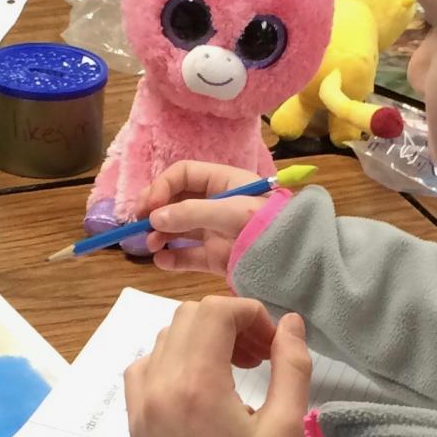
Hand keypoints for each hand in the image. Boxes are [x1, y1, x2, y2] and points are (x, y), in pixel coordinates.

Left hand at [125, 298, 310, 436]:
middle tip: (259, 356)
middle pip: (190, 316)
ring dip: (203, 339)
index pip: (216, 311)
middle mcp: (160, 383)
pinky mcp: (134, 417)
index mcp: (198, 383)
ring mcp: (141, 400)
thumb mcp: (286, 428)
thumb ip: (292, 367)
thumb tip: (290, 324)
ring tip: (236, 371)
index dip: (250, 313)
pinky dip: (175, 360)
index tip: (273, 343)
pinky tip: (201, 386)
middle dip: (229, 323)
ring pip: (167, 337)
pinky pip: (147, 365)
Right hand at [137, 160, 267, 275]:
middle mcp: (217, 204)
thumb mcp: (231, 212)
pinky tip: (161, 260)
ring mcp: (216, 231)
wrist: (298, 259)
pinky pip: (188, 255)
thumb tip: (154, 219)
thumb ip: (190, 213)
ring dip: (159, 234)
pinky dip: (172, 258)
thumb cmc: (268, 225)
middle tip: (138, 225)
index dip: (161, 187)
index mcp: (224, 181)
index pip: (183, 175)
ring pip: (178, 229)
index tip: (147, 206)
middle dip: (155, 211)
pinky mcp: (217, 257)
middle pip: (176, 201)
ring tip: (150, 245)